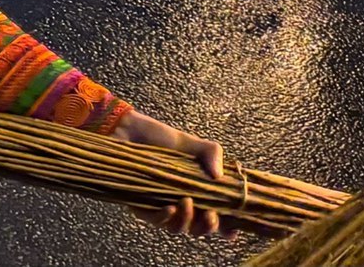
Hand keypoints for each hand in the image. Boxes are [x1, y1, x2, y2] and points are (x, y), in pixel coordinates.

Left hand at [113, 110, 224, 233]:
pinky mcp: (142, 207)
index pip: (215, 213)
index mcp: (197, 190)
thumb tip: (218, 176)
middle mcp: (182, 202)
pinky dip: (165, 217)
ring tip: (187, 202)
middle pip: (198, 227)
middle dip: (207, 227)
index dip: (226, 226)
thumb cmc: (163, 139)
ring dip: (186, 222)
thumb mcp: (193, 144)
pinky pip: (156, 221)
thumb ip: (212, 154)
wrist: (131, 132)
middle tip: (210, 216)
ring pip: (178, 228)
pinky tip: (170, 207)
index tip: (233, 231)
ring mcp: (162, 206)